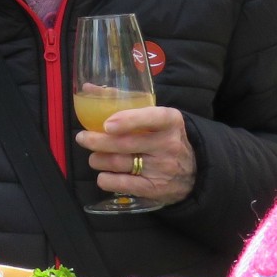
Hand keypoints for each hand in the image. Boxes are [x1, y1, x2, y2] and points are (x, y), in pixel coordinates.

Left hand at [77, 104, 196, 206]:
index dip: (128, 120)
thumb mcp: (157, 118)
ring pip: (119, 163)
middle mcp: (168, 144)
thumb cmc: (165, 137)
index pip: (151, 117)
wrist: (194, 172)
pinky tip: (103, 174)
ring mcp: (162, 168)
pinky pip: (123, 184)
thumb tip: (88, 88)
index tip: (106, 124)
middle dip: (97, 141)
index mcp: (170, 121)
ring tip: (94, 157)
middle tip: (82, 138)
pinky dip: (106, 179)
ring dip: (98, 159)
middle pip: (126, 143)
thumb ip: (126, 101)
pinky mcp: (154, 189)